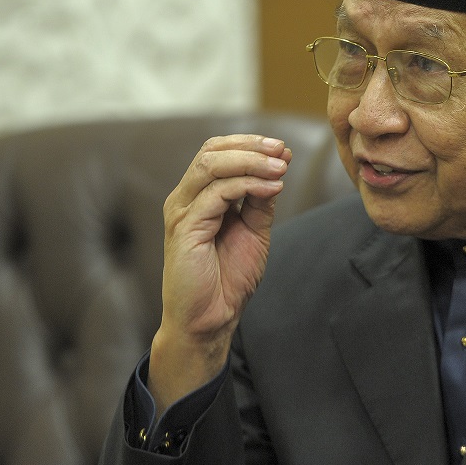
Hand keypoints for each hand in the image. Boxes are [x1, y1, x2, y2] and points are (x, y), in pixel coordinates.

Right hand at [149, 134, 290, 408]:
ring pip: (212, 166)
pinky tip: (273, 188)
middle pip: (212, 151)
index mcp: (198, 196)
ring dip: (252, 162)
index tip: (284, 149)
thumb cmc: (228, 278)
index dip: (250, 144)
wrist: (210, 320)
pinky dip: (248, 185)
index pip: (217, 151)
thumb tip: (277, 168)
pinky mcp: (185, 228)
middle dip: (251, 146)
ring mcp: (182, 211)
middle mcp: (185, 198)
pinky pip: (217, 194)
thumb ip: (260, 200)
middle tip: (283, 152)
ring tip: (281, 167)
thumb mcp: (253, 230)